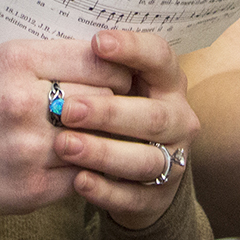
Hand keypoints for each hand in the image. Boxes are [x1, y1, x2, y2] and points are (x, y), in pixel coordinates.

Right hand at [0, 38, 132, 220]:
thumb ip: (47, 56)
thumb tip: (105, 55)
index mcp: (17, 61)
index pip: (96, 59)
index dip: (117, 67)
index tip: (120, 73)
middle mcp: (24, 103)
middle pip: (103, 98)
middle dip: (115, 101)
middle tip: (119, 104)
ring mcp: (29, 149)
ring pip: (98, 139)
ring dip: (104, 137)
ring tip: (103, 132)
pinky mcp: (31, 189)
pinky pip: (83, 175)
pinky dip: (88, 167)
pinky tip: (83, 160)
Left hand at [51, 30, 198, 229]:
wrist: (131, 171)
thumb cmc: (111, 112)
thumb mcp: (109, 82)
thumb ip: (95, 66)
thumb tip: (61, 43)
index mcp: (167, 80)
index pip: (160, 56)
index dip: (132, 48)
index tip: (98, 42)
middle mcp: (178, 118)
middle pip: (152, 114)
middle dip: (108, 111)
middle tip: (67, 109)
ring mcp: (172, 160)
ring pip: (145, 159)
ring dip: (103, 152)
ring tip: (64, 145)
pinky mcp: (157, 197)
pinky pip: (134, 197)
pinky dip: (106, 190)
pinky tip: (78, 180)